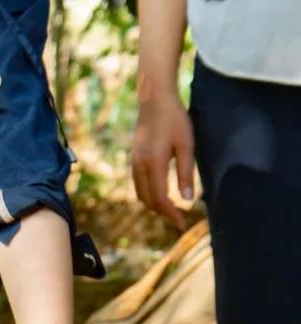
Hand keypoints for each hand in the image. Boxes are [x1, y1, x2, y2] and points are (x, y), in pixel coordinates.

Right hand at [132, 90, 194, 230]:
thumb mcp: (187, 145)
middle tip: (179, 219)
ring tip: (171, 208)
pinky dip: (148, 193)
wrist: (154, 98)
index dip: (171, 214)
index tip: (182, 224)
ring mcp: (134, 160)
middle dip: (163, 212)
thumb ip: (186, 173)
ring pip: (140, 193)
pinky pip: (138, 183)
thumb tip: (188, 200)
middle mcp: (140, 165)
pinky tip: (161, 191)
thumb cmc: (175, 119)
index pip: (160, 198)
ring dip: (154, 204)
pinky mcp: (134, 156)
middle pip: (147, 199)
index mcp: (153, 163)